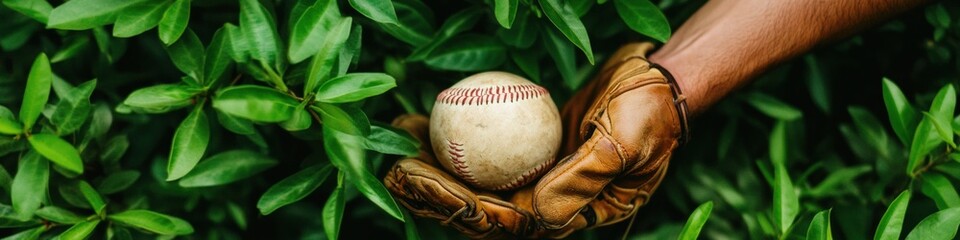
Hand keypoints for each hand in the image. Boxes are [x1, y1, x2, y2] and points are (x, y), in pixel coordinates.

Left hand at [383, 42, 688, 238]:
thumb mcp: (625, 143)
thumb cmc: (650, 115)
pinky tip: (425, 120)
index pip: (501, 219)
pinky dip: (456, 139)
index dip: (454, 206)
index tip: (417, 180)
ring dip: (433, 169)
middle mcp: (546, 202)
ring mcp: (535, 177)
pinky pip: (485, 150)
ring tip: (397, 146)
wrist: (661, 84)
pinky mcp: (529, 151)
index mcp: (568, 214)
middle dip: (430, 194)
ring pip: (475, 181)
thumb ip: (583, 178)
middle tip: (392, 168)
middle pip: (476, 207)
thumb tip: (537, 211)